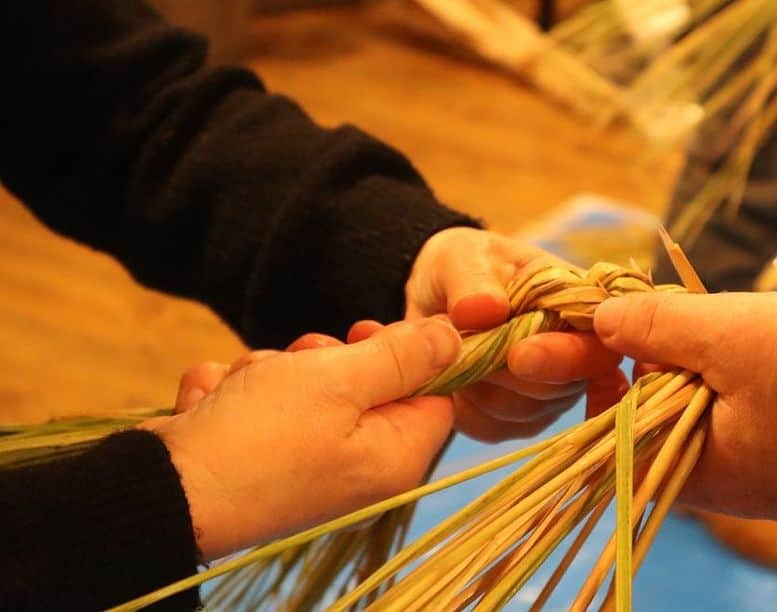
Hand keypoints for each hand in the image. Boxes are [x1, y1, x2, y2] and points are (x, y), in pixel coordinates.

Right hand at [143, 318, 460, 560]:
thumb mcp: (341, 380)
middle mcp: (357, 467)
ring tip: (243, 393)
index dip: (404, 353)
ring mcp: (306, 464)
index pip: (433, 392)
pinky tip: (213, 409)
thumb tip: (455, 339)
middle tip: (298, 365)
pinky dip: (232, 396)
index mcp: (394, 456)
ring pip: (304, 385)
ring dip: (269, 373)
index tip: (365, 334)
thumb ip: (402, 356)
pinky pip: (256, 403)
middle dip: (322, 360)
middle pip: (366, 384)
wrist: (163, 491)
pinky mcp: (258, 457)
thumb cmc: (260, 438)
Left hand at [406, 227, 626, 440]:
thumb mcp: (459, 256)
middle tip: (468, 351)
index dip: (568, 356)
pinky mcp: (522, 419)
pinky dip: (469, 407)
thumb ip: (471, 279)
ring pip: (530, 411)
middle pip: (566, 386)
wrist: (434, 301)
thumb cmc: (461, 269)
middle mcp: (580, 351)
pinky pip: (499, 427)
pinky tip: (456, 378)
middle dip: (513, 374)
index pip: (599, 342)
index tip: (518, 355)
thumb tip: (485, 309)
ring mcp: (555, 390)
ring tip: (457, 351)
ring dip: (485, 386)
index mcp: (580, 303)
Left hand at [594, 291, 776, 518]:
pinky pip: (761, 418)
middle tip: (695, 322)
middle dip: (669, 368)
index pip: (623, 442)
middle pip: (668, 426)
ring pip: (716, 416)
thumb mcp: (730, 332)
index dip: (614, 384)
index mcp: (705, 478)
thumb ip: (657, 328)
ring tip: (748, 331)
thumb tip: (600, 323)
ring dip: (716, 368)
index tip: (629, 335)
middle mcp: (738, 493)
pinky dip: (756, 380)